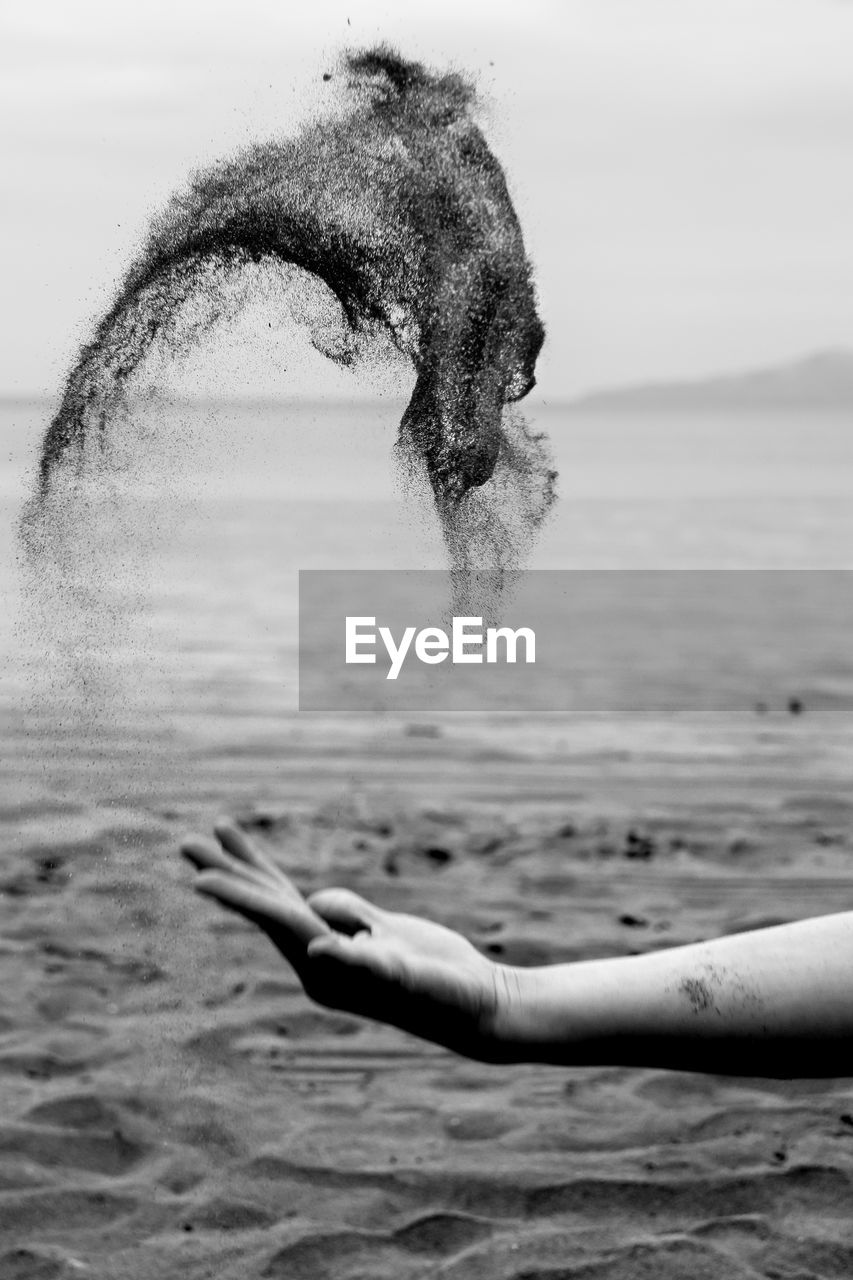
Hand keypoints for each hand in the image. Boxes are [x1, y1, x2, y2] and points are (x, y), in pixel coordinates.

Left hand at [181, 822, 516, 1061]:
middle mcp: (319, 959)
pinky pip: (316, 902)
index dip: (239, 896)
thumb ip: (360, 960)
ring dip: (251, 865)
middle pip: (265, 905)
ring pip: (282, 898)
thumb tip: (318, 948)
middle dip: (228, 871)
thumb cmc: (444, 995)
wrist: (475, 1007)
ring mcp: (336, 945)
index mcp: (323, 970)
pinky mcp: (358, 935)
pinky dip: (288, 884)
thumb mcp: (403, 974)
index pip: (274, 920)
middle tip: (186, 843)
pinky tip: (269, 878)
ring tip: (221, 831)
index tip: (199, 878)